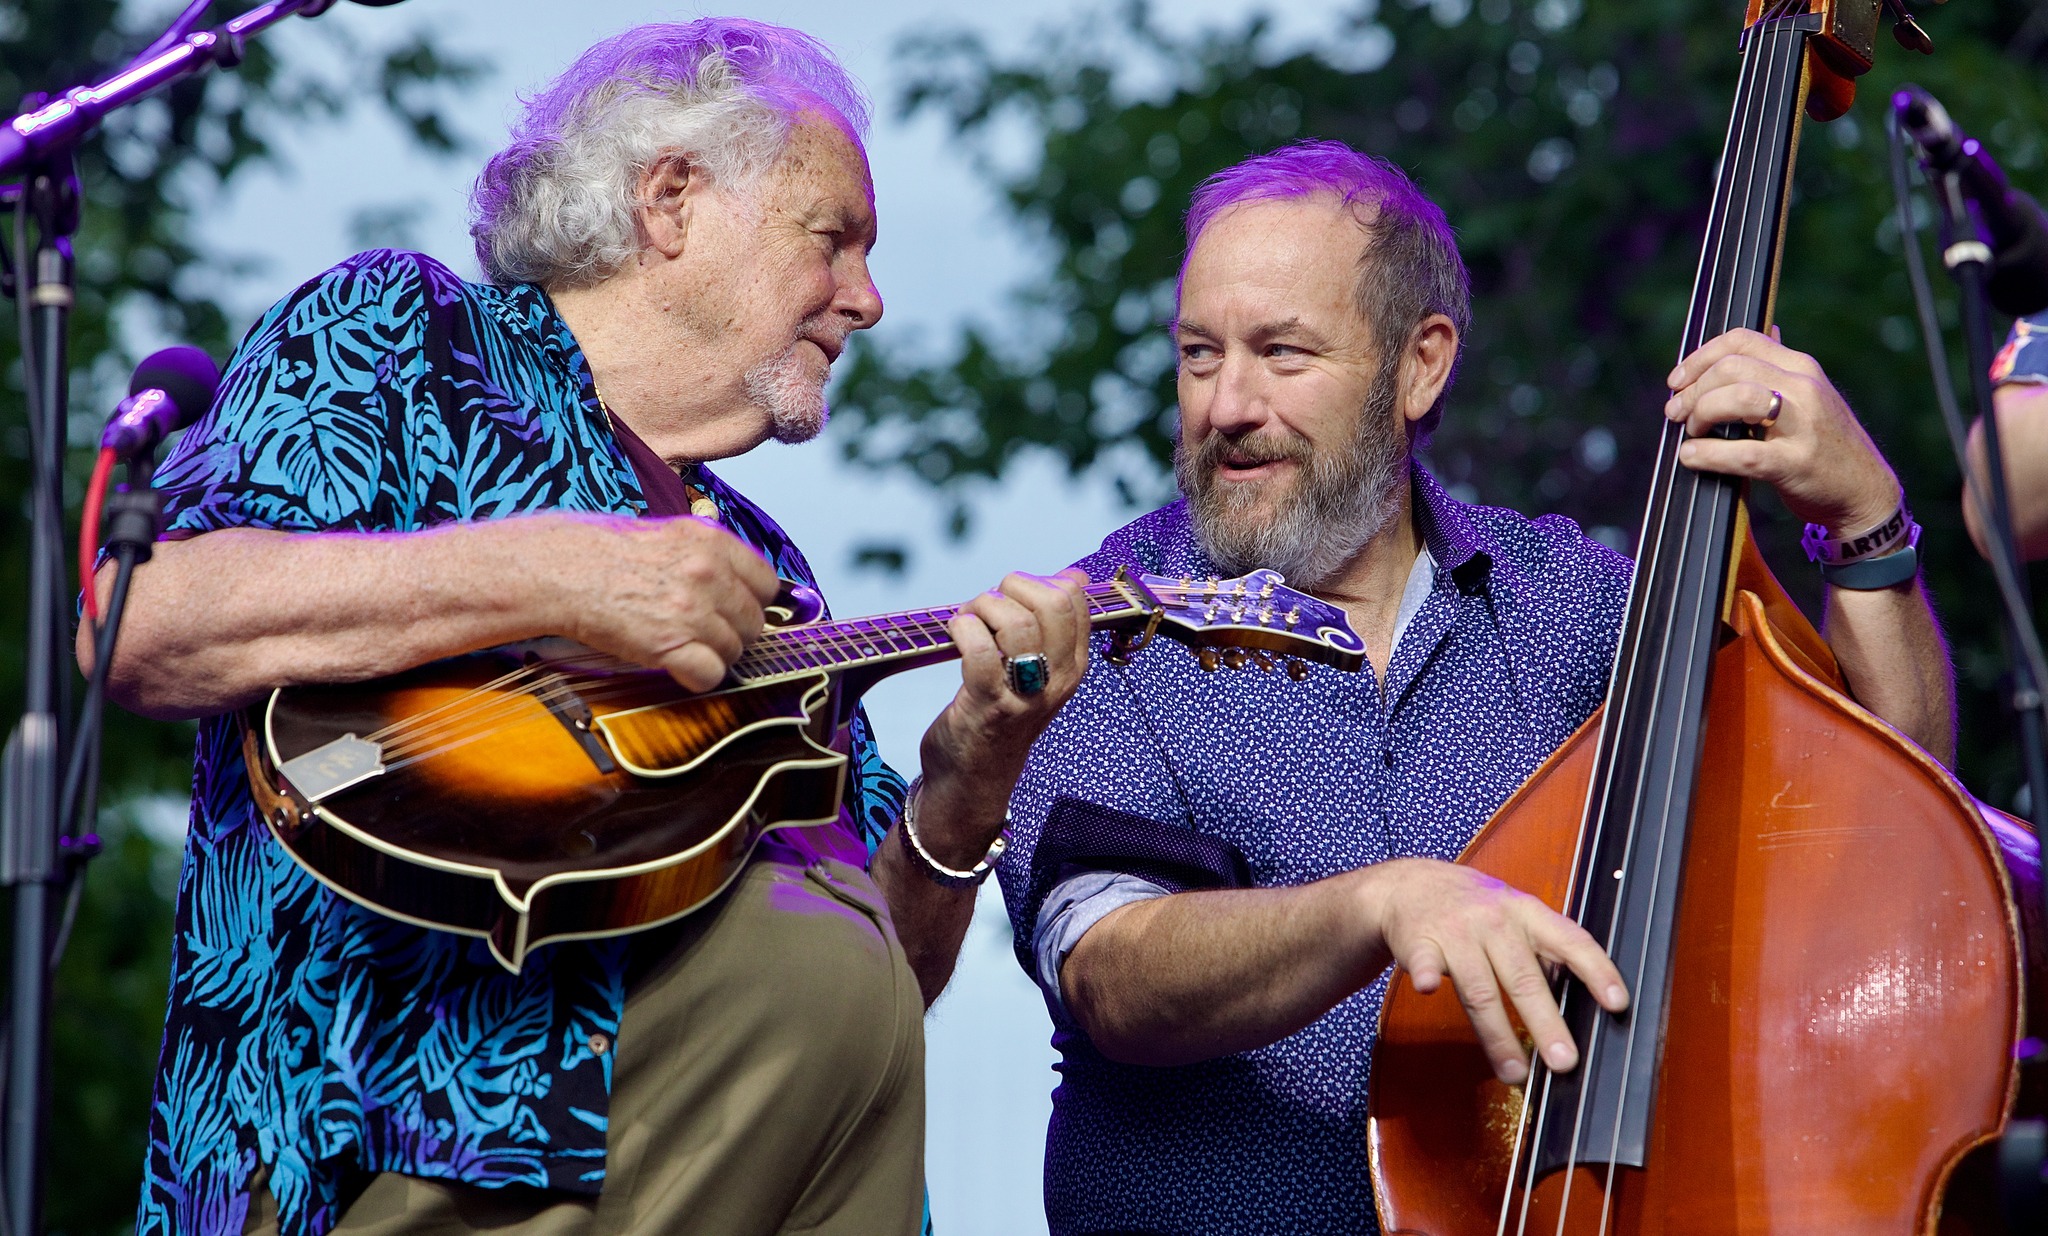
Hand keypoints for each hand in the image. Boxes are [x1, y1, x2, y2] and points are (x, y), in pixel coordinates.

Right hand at [548, 513, 779, 691]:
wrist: (563, 570)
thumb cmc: (608, 554)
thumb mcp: (671, 534)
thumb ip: (710, 556)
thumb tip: (740, 583)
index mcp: (712, 543)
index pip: (766, 583)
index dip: (752, 601)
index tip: (737, 609)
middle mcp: (708, 574)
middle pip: (753, 622)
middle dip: (733, 632)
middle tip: (704, 631)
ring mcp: (691, 610)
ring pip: (735, 650)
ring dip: (713, 654)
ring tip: (684, 644)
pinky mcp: (670, 644)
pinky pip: (711, 674)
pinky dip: (697, 676)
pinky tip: (678, 665)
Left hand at [914, 568, 1092, 866]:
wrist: (972, 779)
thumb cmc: (1000, 715)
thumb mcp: (1039, 669)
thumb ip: (1054, 624)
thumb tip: (1075, 575)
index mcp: (1074, 665)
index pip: (1075, 598)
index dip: (1037, 582)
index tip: (1011, 599)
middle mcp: (1059, 679)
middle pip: (1053, 603)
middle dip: (1011, 589)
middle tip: (986, 608)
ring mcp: (1026, 695)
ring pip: (1017, 622)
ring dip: (982, 608)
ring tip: (967, 621)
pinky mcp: (989, 705)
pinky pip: (979, 649)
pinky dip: (962, 630)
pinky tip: (954, 634)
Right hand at [1366, 858, 1627, 1084]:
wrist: (1412, 885)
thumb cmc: (1474, 907)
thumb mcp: (1517, 916)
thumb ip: (1546, 952)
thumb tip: (1581, 1004)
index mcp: (1528, 915)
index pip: (1571, 942)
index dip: (1597, 971)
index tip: (1617, 1003)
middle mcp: (1495, 921)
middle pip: (1523, 978)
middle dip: (1545, 1023)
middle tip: (1564, 1061)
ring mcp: (1457, 931)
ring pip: (1480, 989)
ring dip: (1497, 1035)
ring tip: (1515, 1072)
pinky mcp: (1420, 942)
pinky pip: (1425, 962)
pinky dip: (1428, 975)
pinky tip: (1430, 989)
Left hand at [1666, 328, 1900, 534]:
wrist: (1865, 492)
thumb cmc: (1826, 445)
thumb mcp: (1809, 396)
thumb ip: (1781, 369)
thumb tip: (1766, 332)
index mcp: (1801, 368)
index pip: (1741, 340)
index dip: (1699, 357)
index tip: (1676, 381)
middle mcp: (1804, 388)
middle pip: (1731, 367)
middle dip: (1693, 390)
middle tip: (1678, 414)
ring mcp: (1803, 424)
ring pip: (1738, 397)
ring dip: (1701, 413)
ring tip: (1692, 432)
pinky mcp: (1795, 462)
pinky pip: (1743, 453)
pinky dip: (1708, 454)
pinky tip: (1692, 456)